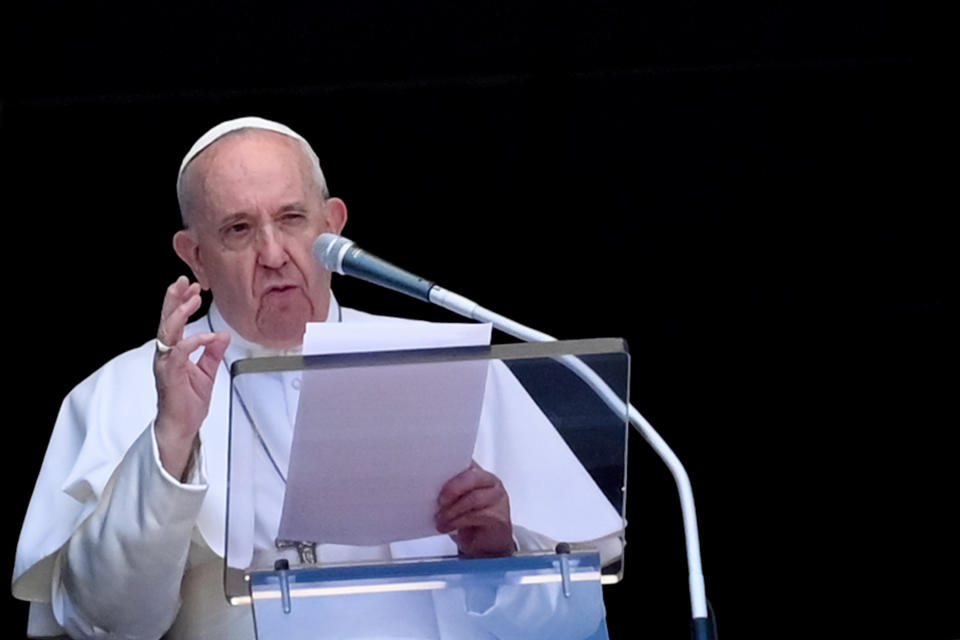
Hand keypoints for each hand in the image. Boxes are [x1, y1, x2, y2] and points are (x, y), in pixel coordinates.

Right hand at [153, 276, 229, 479]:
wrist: (182, 426)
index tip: (194, 288)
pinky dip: (193, 342)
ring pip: (168, 332)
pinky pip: (179, 353)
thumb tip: (223, 335)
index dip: (183, 302)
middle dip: (174, 299)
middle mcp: (167, 354)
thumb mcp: (207, 372)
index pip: (176, 321)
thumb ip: (213, 352)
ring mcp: (166, 363)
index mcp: (174, 351)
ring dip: (180, 314)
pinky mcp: (169, 375)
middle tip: (184, 281)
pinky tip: (205, 335)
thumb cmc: (188, 402)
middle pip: (167, 320)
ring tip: (191, 299)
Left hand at [435, 462, 514, 556]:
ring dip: (452, 510)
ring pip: (474, 498)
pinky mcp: (499, 516)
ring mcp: (497, 498)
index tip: (432, 470)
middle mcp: (490, 481)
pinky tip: (447, 526)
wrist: (485, 544)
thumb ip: (447, 490)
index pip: (465, 459)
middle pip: (473, 476)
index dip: (450, 463)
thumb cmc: (468, 520)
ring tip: (440, 519)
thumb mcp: (455, 501)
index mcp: (477, 472)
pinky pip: (477, 516)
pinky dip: (458, 521)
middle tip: (439, 500)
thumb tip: (426, 487)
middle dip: (453, 488)